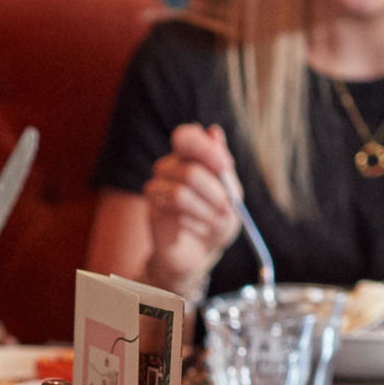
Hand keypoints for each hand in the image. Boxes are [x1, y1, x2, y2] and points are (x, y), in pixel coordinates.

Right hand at [137, 123, 245, 294]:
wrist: (202, 252)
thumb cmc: (217, 219)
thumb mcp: (231, 192)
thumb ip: (222, 165)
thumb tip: (213, 131)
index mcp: (191, 157)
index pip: (186, 136)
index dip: (206, 150)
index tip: (226, 167)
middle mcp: (170, 167)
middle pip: (190, 170)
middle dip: (216, 194)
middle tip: (227, 208)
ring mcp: (157, 186)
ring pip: (181, 193)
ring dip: (206, 212)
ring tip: (215, 222)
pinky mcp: (152, 208)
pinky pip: (170, 209)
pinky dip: (194, 221)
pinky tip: (198, 228)